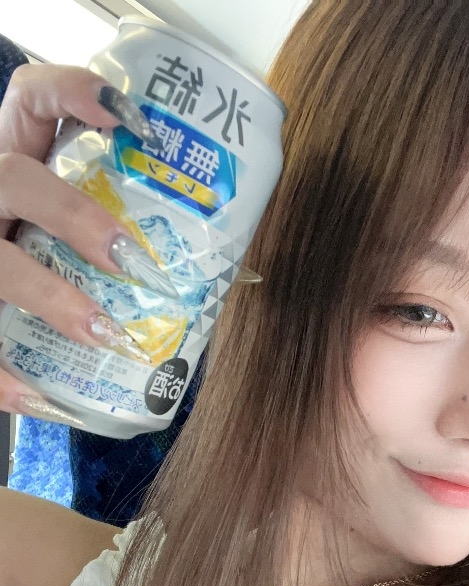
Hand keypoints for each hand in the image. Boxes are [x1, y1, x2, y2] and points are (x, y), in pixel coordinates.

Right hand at [0, 63, 153, 421]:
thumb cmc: (36, 254)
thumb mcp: (56, 226)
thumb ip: (117, 231)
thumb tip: (233, 275)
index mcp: (12, 160)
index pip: (30, 99)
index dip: (73, 93)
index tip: (128, 119)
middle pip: (14, 178)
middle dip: (75, 216)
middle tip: (131, 259)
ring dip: (51, 296)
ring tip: (103, 331)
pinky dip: (2, 378)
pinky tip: (39, 397)